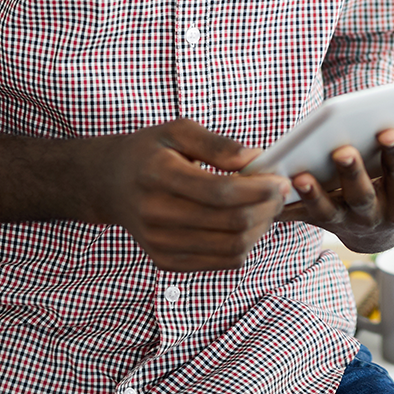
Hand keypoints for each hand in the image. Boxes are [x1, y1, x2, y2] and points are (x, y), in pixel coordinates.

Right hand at [97, 119, 289, 272]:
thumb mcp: (179, 131)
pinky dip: (245, 244)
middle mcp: (156, 215)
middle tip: (282, 192)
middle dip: (267, 208)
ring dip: (261, 228)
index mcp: (158, 176)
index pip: (221, 192)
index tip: (281, 179)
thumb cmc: (151, 151)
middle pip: (231, 223)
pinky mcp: (166, 261)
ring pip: (231, 248)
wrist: (111, 185)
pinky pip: (221, 262)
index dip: (259, 189)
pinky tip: (250, 222)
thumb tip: (255, 158)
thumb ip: (218, 144)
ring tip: (269, 207)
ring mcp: (159, 243)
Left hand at [282, 121, 393, 254]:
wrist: (386, 235)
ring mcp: (345, 222)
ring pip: (328, 211)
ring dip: (314, 194)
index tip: (389, 132)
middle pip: (362, 197)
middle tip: (343, 151)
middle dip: (353, 174)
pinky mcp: (322, 222)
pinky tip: (277, 185)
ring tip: (301, 175)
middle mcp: (375, 218)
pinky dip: (287, 206)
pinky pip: (302, 216)